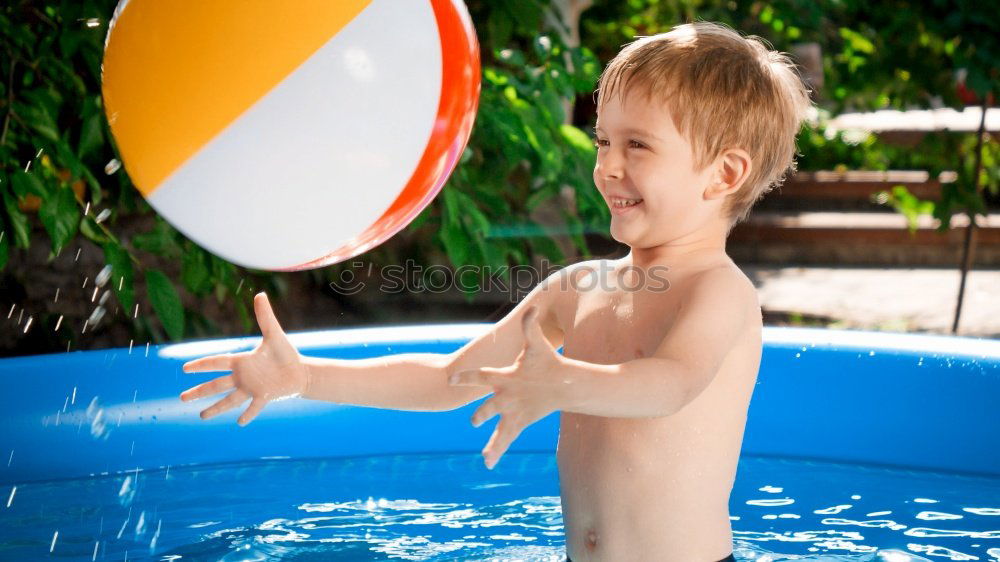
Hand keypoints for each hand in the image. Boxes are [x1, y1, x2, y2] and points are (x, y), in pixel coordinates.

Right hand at [179, 292, 308, 425]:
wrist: (301, 371)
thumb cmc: (286, 354)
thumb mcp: (274, 334)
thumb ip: (265, 316)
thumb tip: (259, 294)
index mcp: (242, 361)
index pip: (217, 362)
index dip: (201, 364)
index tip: (184, 368)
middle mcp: (243, 377)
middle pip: (216, 385)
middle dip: (199, 391)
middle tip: (182, 398)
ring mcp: (252, 389)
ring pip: (230, 400)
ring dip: (216, 408)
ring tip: (201, 416)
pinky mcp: (265, 397)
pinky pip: (254, 407)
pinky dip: (248, 414)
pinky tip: (239, 422)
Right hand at [448, 306, 565, 468]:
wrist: (559, 381)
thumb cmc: (546, 362)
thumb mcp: (537, 345)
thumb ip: (531, 327)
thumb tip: (532, 308)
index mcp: (504, 378)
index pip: (482, 377)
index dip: (467, 377)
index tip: (451, 377)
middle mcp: (503, 396)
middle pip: (489, 406)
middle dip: (482, 413)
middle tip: (474, 420)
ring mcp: (510, 411)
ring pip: (496, 427)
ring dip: (491, 442)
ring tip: (485, 456)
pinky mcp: (518, 422)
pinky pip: (506, 438)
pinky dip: (497, 451)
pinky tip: (489, 464)